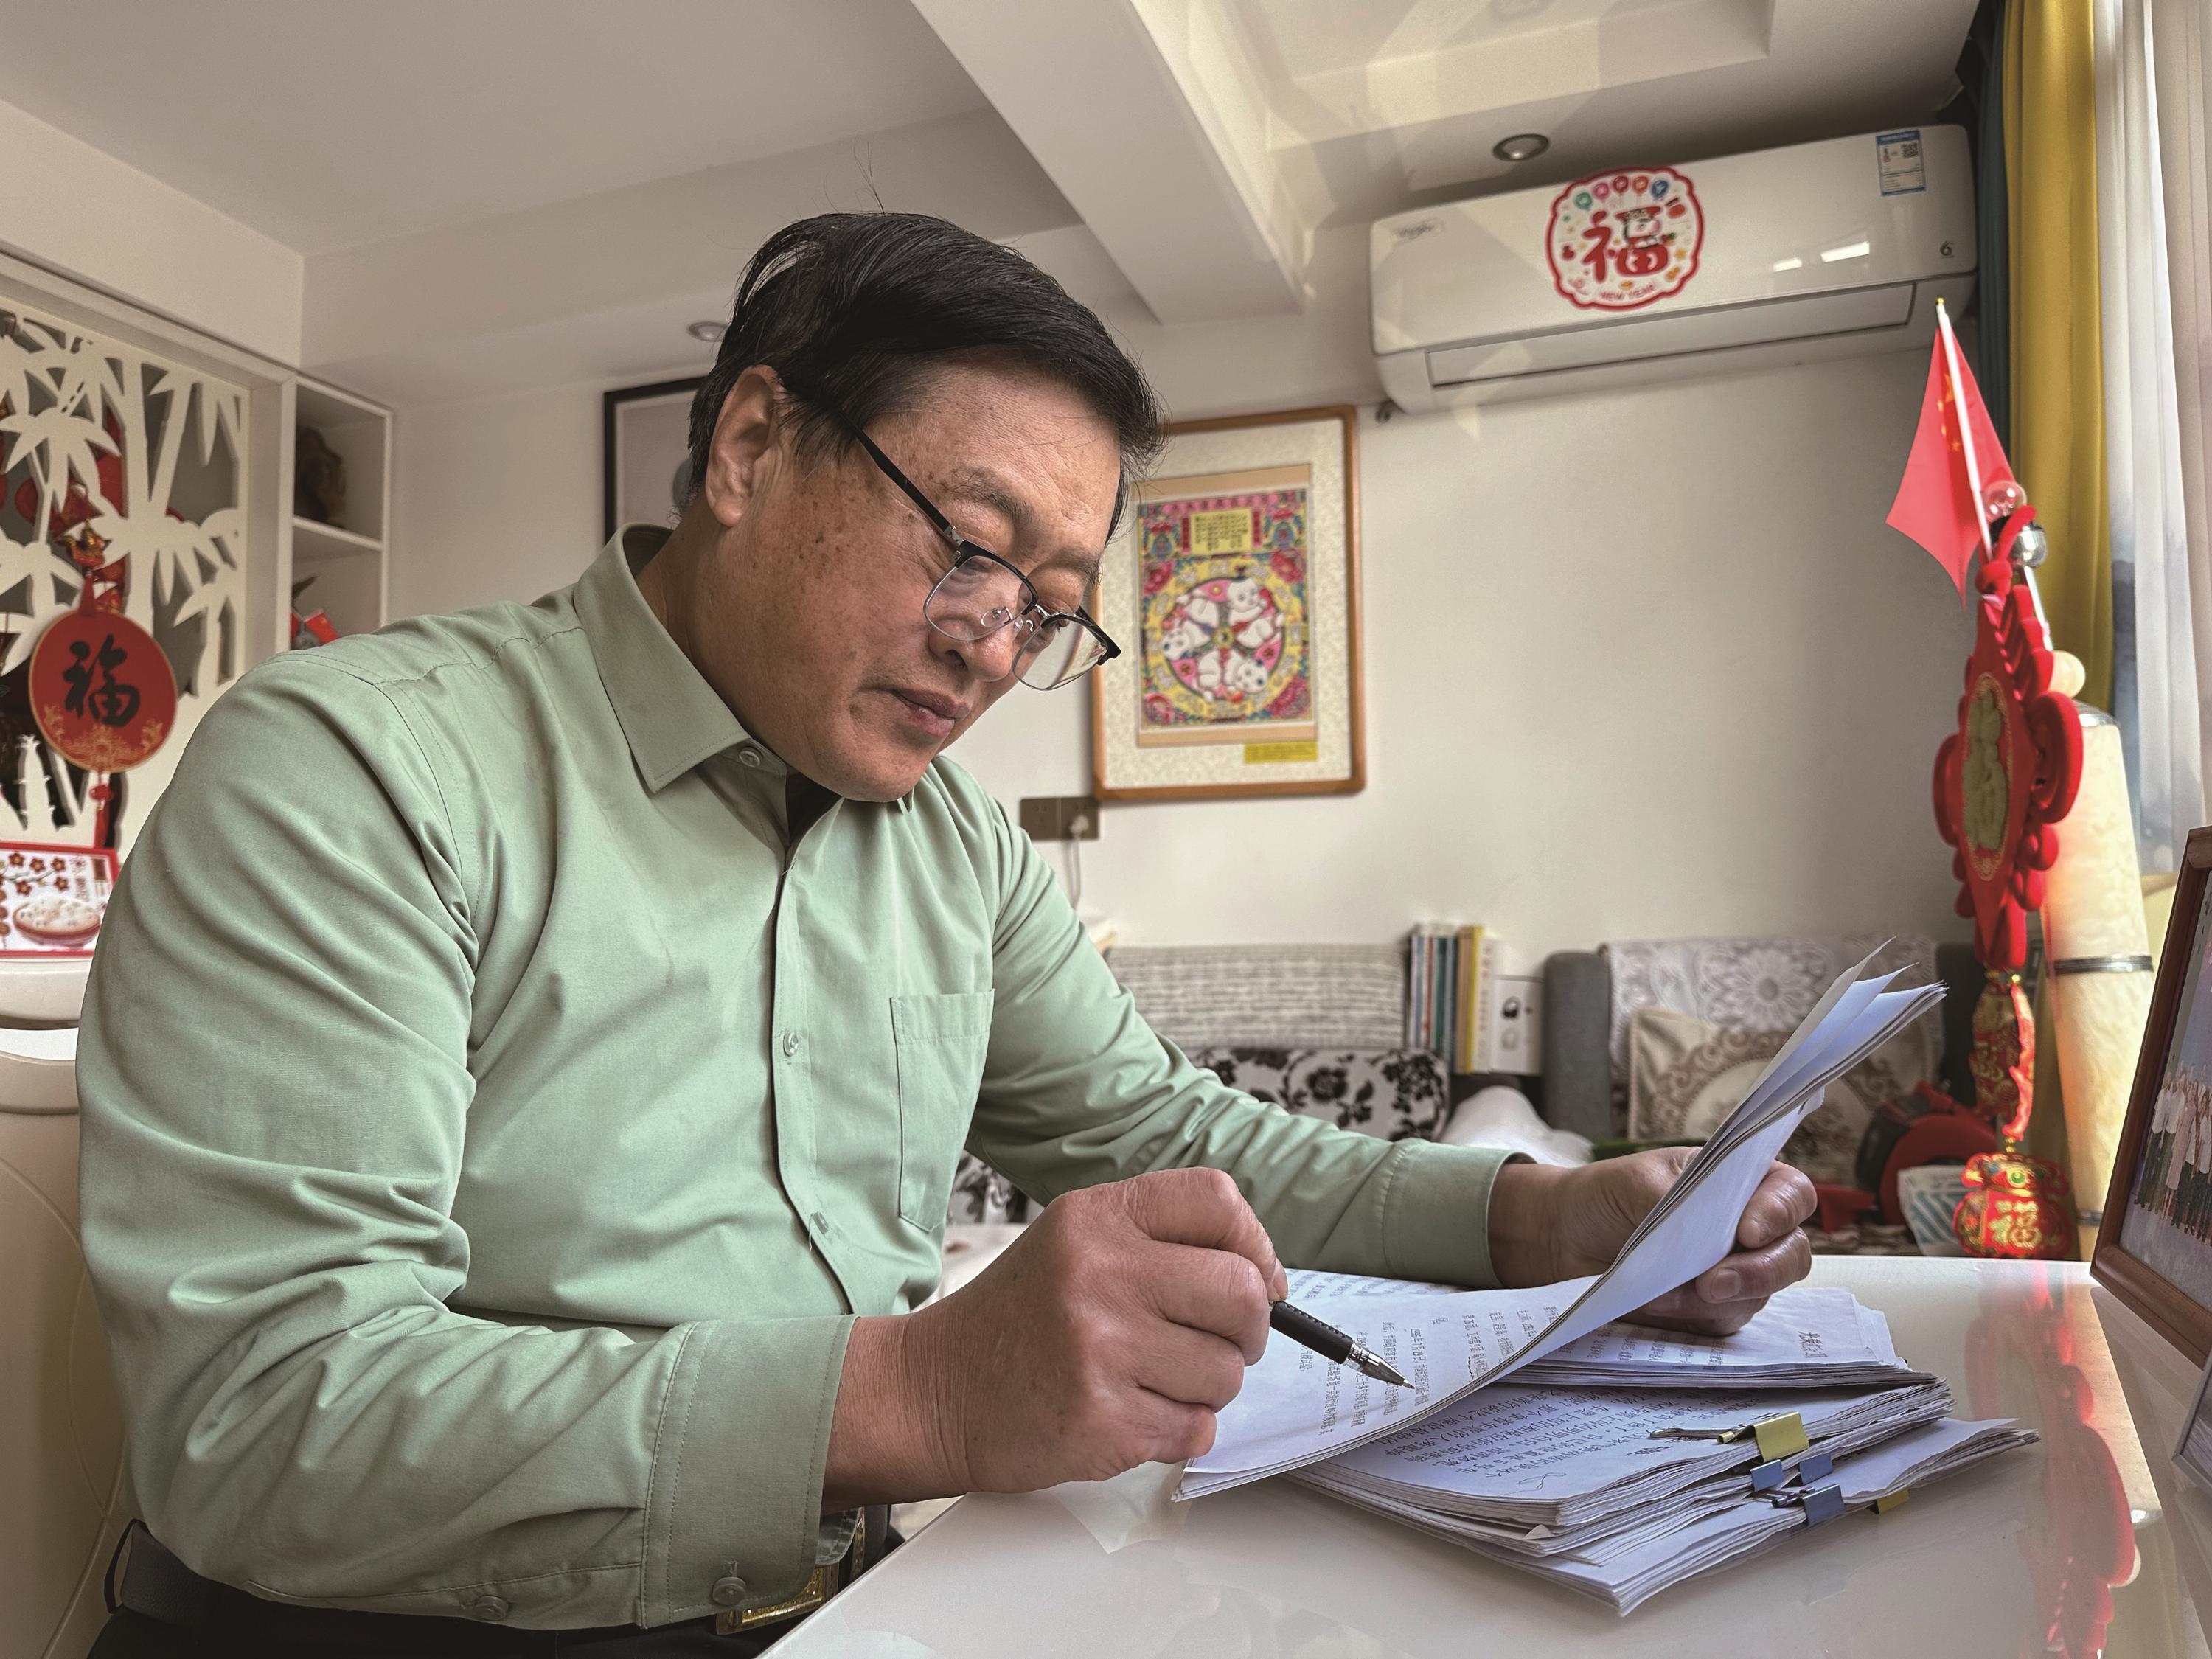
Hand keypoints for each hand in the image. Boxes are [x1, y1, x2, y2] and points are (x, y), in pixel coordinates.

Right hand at [823, 1167, 1286, 1505]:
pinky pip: (1195, 1429)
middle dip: (1247, 1330)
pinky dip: (1176, 1431)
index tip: (1257, 1279)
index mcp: (1095, 1218)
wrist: (931, 1391)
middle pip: (1242, 1293)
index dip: (1255, 1246)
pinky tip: (1127, 1414)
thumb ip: (1159, 1241)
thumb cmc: (1017, 1320)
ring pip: (1226, 1372)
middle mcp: (1098, 1274)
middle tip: (1215, 1343)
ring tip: (1149, 1380)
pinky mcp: (1100, 1421)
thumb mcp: (1074, 1243)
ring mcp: (1099, 1349)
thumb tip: (1266, 1279)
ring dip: (1205, 1387)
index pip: (1218, 1202)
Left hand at [1486, 1149, 1814, 1335]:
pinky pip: (1723, 1321)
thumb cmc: (1607, 1195)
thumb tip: (1700, 1226)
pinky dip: (1692, 1315)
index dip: (1780, 1213)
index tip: (1748, 1231)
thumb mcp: (1635, 1180)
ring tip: (1667, 1293)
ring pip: (1759, 1294)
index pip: (1790, 1194)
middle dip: (1759, 1271)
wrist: (1565, 1237)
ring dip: (1717, 1298)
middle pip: (1790, 1254)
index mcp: (1741, 1182)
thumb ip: (1673, 1199)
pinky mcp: (1712, 1310)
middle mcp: (1749, 1230)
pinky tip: (1657, 1304)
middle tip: (1713, 1282)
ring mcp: (1736, 1272)